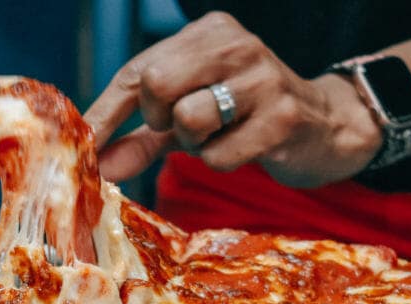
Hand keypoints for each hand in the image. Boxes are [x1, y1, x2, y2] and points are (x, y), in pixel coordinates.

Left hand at [85, 12, 381, 186]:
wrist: (327, 127)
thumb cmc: (247, 116)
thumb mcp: (190, 118)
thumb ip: (141, 138)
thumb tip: (96, 164)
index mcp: (208, 32)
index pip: (138, 70)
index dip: (106, 113)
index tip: (84, 145)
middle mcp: (235, 44)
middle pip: (155, 85)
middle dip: (159, 120)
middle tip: (182, 127)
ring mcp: (261, 78)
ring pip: (188, 120)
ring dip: (194, 144)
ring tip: (220, 135)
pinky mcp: (282, 117)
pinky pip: (219, 154)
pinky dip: (221, 162)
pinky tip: (245, 147)